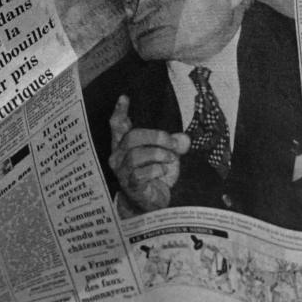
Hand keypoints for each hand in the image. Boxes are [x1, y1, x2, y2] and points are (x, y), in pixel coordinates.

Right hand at [108, 96, 187, 213]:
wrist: (153, 203)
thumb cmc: (156, 176)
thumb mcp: (168, 155)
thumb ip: (175, 144)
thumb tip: (184, 139)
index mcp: (124, 146)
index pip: (117, 126)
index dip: (119, 111)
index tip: (124, 98)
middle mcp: (118, 157)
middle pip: (132, 137)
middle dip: (157, 137)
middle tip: (173, 144)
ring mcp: (122, 172)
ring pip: (137, 154)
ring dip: (160, 154)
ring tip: (170, 159)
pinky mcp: (130, 185)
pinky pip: (143, 172)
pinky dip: (158, 170)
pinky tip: (163, 173)